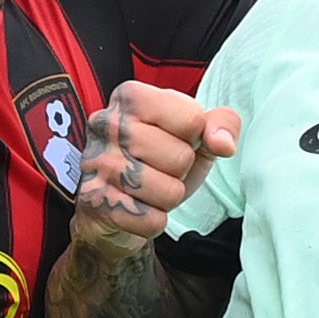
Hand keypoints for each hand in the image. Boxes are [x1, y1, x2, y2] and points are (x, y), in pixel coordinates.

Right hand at [75, 82, 237, 241]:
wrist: (112, 204)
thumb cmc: (157, 159)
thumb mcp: (193, 134)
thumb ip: (220, 124)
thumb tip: (224, 144)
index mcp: (132, 96)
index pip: (192, 119)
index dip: (194, 137)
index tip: (174, 139)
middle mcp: (107, 123)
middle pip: (181, 158)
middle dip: (181, 171)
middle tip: (160, 168)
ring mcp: (97, 163)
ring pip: (168, 192)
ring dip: (168, 197)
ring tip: (150, 188)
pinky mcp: (94, 200)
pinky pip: (151, 220)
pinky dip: (153, 221)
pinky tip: (137, 207)